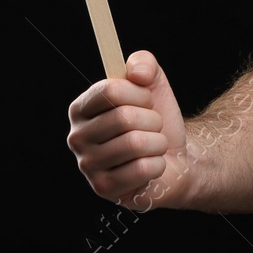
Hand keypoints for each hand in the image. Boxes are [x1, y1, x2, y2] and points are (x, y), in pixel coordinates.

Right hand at [67, 50, 186, 208]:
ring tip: (153, 145)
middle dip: (152, 120)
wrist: (176, 155)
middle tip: (152, 127)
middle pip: (124, 117)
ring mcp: (87, 166)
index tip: (146, 101)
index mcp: (81, 109)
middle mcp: (77, 137)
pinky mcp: (104, 189)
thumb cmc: (156, 119)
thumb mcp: (153, 83)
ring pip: (135, 143)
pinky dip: (157, 164)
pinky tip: (151, 166)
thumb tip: (137, 73)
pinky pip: (141, 169)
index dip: (139, 94)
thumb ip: (144, 63)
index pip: (109, 90)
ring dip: (157, 142)